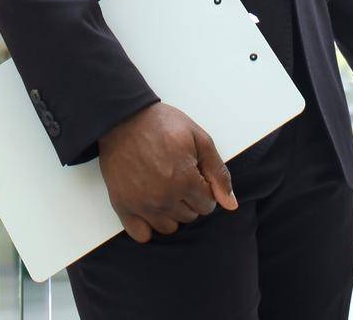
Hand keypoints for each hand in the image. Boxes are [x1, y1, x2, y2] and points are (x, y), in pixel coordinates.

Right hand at [96, 101, 237, 242]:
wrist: (125, 118)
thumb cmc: (163, 125)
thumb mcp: (200, 139)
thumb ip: (218, 173)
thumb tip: (230, 204)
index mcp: (185, 181)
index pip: (207, 205)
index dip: (205, 189)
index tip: (195, 175)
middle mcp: (164, 198)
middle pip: (189, 216)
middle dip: (190, 200)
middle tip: (179, 178)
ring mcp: (142, 205)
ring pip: (168, 227)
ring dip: (172, 213)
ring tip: (166, 190)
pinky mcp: (122, 206)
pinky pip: (141, 234)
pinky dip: (148, 225)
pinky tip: (150, 207)